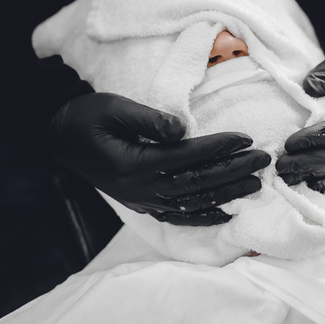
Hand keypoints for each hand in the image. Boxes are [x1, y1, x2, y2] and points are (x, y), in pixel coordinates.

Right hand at [47, 93, 270, 225]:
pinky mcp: (143, 204)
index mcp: (134, 165)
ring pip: (193, 203)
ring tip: (256, 183)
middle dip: (234, 171)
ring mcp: (142, 200)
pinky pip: (179, 216)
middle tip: (264, 160)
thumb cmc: (89, 117)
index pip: (187, 157)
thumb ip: (148, 118)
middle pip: (197, 183)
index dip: (219, 148)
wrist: (61, 137)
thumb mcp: (114, 107)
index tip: (245, 138)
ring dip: (228, 194)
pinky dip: (206, 215)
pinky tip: (228, 211)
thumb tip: (183, 128)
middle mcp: (140, 189)